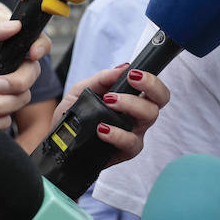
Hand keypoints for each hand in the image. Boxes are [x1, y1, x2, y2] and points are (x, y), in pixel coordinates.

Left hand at [52, 65, 172, 167]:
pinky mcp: (125, 151)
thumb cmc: (74, 115)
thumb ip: (102, 79)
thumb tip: (123, 67)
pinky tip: (102, 128)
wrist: (58, 141)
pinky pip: (131, 142)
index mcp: (131, 98)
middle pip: (161, 99)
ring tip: (109, 102)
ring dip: (131, 104)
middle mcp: (137, 115)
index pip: (154, 87)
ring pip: (149, 116)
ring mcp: (134, 132)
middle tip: (131, 80)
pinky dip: (118, 134)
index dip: (152, 78)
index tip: (134, 74)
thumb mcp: (82, 91)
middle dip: (150, 86)